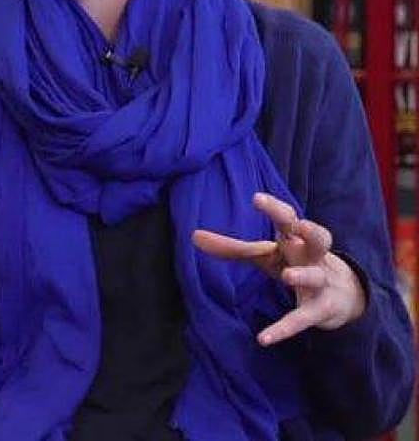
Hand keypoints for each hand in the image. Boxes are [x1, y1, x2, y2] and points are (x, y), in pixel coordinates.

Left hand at [192, 192, 366, 346]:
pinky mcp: (320, 310)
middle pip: (318, 238)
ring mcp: (320, 283)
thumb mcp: (266, 256)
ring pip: (317, 276)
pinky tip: (263, 339)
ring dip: (303, 275)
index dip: (275, 208)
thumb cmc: (297, 265)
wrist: (344, 296)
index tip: (257, 198)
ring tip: (287, 275)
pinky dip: (283, 329)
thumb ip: (233, 247)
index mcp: (296, 240)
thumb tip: (194, 236)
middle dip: (311, 231)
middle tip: (298, 225)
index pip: (289, 218)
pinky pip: (302, 319)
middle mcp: (312, 257)